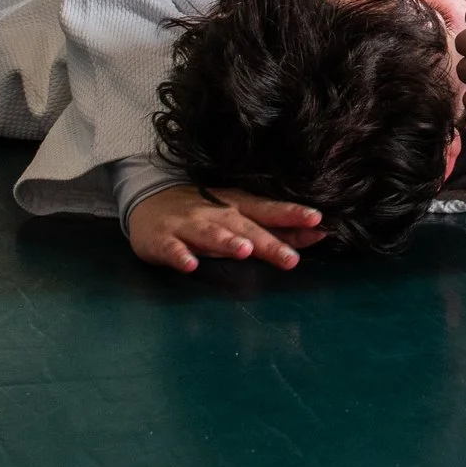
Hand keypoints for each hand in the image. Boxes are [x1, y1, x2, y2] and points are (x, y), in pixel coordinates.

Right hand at [125, 183, 324, 272]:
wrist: (148, 201)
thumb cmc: (204, 212)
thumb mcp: (240, 215)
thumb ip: (276, 229)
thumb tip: (317, 234)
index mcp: (238, 206)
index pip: (269, 210)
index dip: (292, 216)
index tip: (317, 222)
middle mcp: (216, 212)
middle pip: (245, 227)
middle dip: (268, 242)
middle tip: (291, 259)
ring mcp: (188, 225)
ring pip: (210, 233)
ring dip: (227, 241)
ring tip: (245, 251)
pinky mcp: (162, 239)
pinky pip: (171, 248)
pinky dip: (180, 255)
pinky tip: (189, 265)